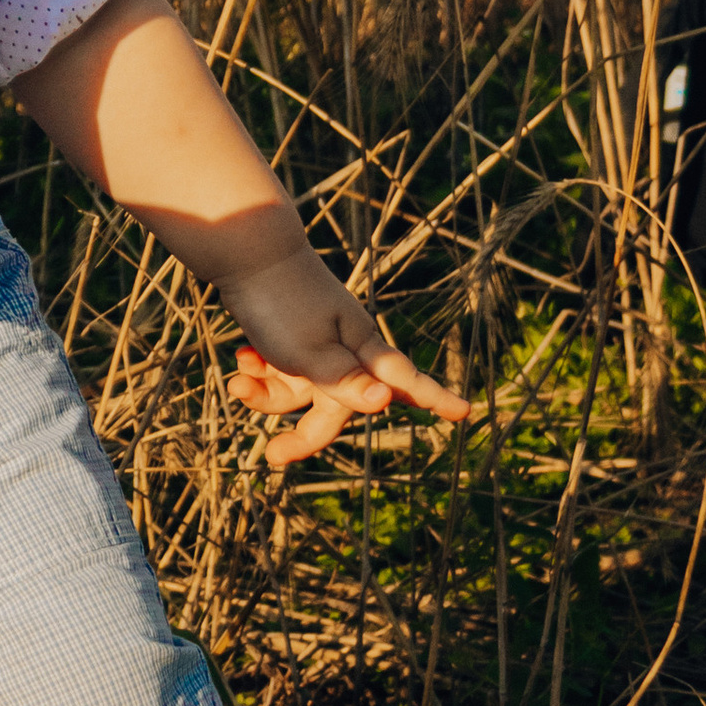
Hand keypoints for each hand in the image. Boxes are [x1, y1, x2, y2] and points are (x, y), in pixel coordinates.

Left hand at [223, 255, 472, 469]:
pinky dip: (258, 371)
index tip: (466, 412)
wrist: (245, 249)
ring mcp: (315, 340)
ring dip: (267, 394)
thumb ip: (345, 382)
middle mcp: (343, 347)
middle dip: (304, 433)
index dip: (436, 398)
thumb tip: (386, 402)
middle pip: (335, 406)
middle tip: (275, 456)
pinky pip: (278, 370)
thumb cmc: (282, 302)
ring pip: (299, 390)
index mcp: (361, 349)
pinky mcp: (288, 333)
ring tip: (239, 379)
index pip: (406, 380)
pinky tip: (242, 358)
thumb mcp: (311, 351)